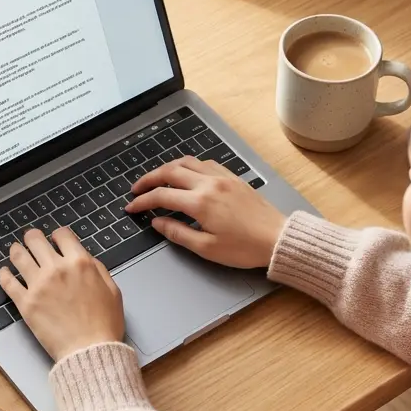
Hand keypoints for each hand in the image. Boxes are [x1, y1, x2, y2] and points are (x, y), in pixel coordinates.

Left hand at [0, 228, 124, 360]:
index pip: (62, 234)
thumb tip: (85, 259)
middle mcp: (57, 269)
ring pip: (18, 256)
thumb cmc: (104, 324)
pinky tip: (5, 272)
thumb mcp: (112, 290)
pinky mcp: (26, 303)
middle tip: (31, 241)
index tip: (55, 240)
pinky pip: (8, 282)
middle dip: (33, 238)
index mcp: (80, 263)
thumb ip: (98, 269)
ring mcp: (38, 285)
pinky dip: (4, 274)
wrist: (90, 351)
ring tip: (16, 251)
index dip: (57, 235)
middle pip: (35, 240)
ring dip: (16, 251)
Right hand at [127, 157, 285, 268]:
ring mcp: (222, 178)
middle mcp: (209, 184)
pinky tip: (186, 174)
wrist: (278, 238)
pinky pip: (205, 163)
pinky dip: (189, 165)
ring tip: (157, 179)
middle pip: (170, 172)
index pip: (161, 196)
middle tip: (136, 189)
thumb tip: (158, 223)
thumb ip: (178, 233)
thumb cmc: (245, 248)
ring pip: (187, 162)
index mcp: (200, 202)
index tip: (132, 208)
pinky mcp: (233, 178)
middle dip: (149, 179)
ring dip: (167, 168)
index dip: (142, 201)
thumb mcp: (207, 248)